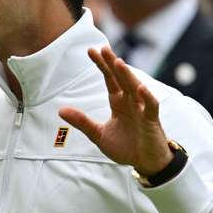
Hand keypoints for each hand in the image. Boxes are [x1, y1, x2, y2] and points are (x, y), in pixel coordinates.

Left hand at [59, 47, 173, 174]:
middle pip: (121, 78)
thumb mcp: (99, 134)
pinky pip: (151, 107)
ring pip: (135, 88)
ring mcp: (142, 109)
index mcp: (119, 102)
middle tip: (102, 48)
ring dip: (127, 75)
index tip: (91, 51)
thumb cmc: (126, 147)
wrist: (146, 163)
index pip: (109, 79)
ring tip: (118, 62)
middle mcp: (131, 101)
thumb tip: (60, 111)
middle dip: (112, 63)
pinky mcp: (152, 121)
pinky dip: (147, 97)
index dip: (101, 65)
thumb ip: (82, 122)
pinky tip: (140, 88)